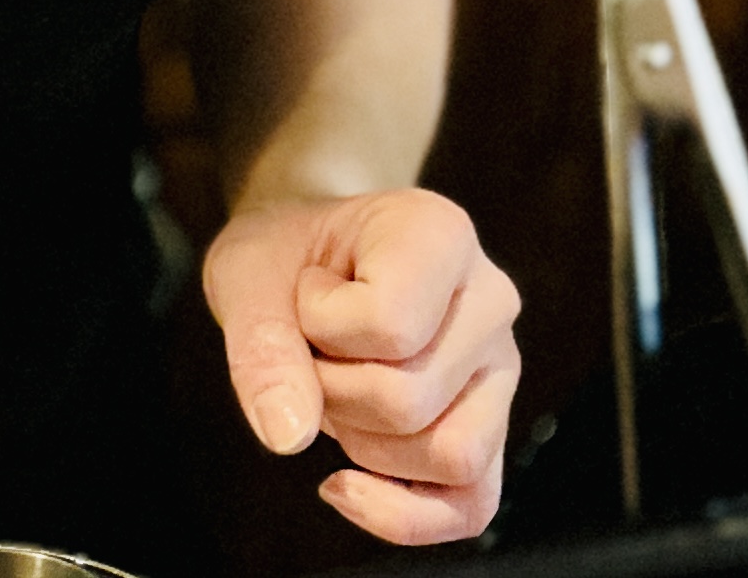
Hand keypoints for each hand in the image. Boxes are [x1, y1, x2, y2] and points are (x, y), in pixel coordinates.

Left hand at [203, 187, 520, 544]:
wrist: (306, 258)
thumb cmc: (284, 256)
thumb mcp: (247, 274)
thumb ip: (262, 344)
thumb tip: (287, 435)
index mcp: (439, 233)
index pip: (389, 323)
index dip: (321, 325)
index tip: (307, 290)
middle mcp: (489, 299)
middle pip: (411, 399)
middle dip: (330, 391)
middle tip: (310, 346)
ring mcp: (500, 370)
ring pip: (449, 457)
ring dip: (363, 443)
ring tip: (336, 384)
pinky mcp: (494, 431)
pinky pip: (471, 505)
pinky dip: (404, 514)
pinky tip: (345, 485)